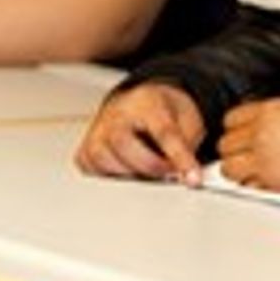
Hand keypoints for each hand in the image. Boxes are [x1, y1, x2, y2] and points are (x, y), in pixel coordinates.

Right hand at [76, 83, 205, 183]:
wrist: (141, 104)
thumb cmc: (164, 114)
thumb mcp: (188, 121)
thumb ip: (189, 146)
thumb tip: (188, 176)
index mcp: (147, 102)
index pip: (163, 132)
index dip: (180, 158)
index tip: (192, 178)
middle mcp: (116, 113)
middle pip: (124, 143)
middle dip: (151, 166)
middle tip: (168, 172)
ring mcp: (98, 129)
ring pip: (104, 159)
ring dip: (130, 173)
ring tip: (147, 171)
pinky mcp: (87, 147)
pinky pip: (92, 168)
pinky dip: (110, 175)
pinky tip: (126, 169)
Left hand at [219, 99, 279, 206]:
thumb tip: (271, 134)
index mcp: (274, 110)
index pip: (232, 119)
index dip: (239, 133)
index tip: (245, 141)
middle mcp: (264, 131)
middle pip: (226, 144)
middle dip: (236, 154)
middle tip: (251, 162)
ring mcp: (266, 156)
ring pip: (229, 168)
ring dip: (240, 174)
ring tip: (258, 177)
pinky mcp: (274, 181)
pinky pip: (248, 187)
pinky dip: (255, 189)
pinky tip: (271, 187)